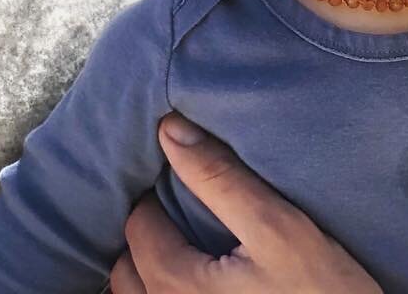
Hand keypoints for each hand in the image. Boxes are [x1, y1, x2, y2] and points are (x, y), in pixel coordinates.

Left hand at [109, 115, 381, 292]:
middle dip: (146, 236)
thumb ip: (221, 179)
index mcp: (176, 284)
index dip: (156, 195)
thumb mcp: (279, 228)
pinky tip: (197, 284)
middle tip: (178, 211)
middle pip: (128, 268)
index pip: (138, 226)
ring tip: (181, 248)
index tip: (181, 180)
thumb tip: (169, 129)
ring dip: (148, 273)